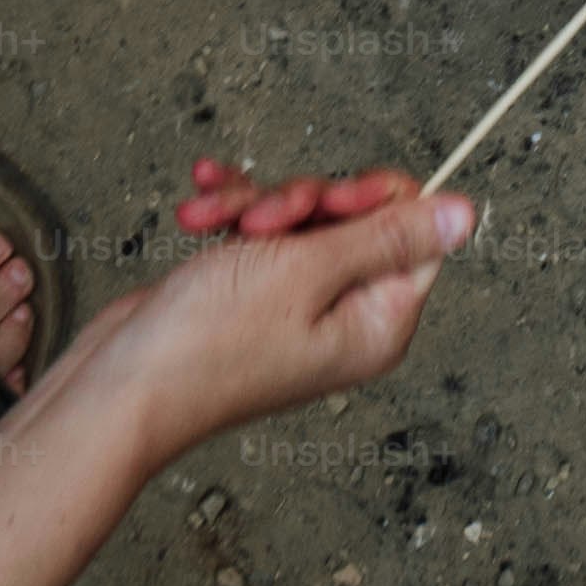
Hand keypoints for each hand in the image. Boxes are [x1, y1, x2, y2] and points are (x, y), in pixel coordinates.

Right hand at [85, 163, 471, 460]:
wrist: (118, 386)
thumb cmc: (205, 347)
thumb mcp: (307, 272)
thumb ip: (388, 235)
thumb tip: (467, 213)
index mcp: (377, 321)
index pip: (416, 232)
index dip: (372, 199)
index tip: (326, 202)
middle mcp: (345, 315)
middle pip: (356, 216)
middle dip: (302, 200)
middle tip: (264, 222)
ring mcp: (296, 304)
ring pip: (301, 216)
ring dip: (254, 204)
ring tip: (218, 223)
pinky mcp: (251, 291)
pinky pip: (259, 230)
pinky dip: (230, 213)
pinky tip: (199, 209)